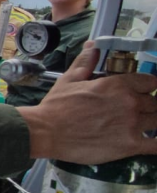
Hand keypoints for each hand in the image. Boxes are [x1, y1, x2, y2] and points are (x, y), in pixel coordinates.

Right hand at [19, 41, 156, 163]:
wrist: (46, 132)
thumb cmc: (56, 107)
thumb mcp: (69, 79)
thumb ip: (86, 62)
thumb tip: (93, 46)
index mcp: (118, 85)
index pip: (151, 82)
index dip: (147, 87)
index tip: (141, 92)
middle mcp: (130, 103)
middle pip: (155, 102)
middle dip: (148, 106)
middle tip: (134, 112)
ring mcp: (132, 125)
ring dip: (150, 122)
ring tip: (138, 126)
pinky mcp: (130, 145)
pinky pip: (156, 145)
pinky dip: (155, 144)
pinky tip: (149, 142)